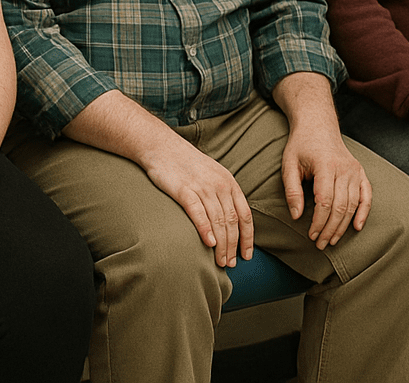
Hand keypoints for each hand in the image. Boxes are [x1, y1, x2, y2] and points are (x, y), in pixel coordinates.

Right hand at [140, 135, 253, 267]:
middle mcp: (219, 185)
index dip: (248, 237)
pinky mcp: (184, 190)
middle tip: (230, 264)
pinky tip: (208, 243)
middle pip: (232, 222)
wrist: (161, 146)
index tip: (246, 255)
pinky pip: (198, 212)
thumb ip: (222, 193)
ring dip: (221, 244)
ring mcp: (202, 187)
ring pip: (218, 221)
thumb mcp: (212, 173)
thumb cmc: (185, 162)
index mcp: (229, 182)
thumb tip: (229, 219)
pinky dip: (205, 229)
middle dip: (233, 246)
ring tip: (220, 261)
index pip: (245, 215)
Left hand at [281, 122, 370, 248]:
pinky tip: (357, 227)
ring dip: (343, 225)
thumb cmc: (300, 146)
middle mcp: (344, 169)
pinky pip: (366, 196)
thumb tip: (296, 216)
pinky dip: (364, 212)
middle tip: (320, 244)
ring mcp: (355, 171)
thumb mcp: (289, 164)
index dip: (319, 221)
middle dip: (330, 228)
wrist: (318, 126)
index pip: (324, 201)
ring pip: (353, 204)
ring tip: (331, 240)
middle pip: (340, 206)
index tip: (310, 235)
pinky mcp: (360, 173)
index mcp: (325, 165)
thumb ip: (292, 190)